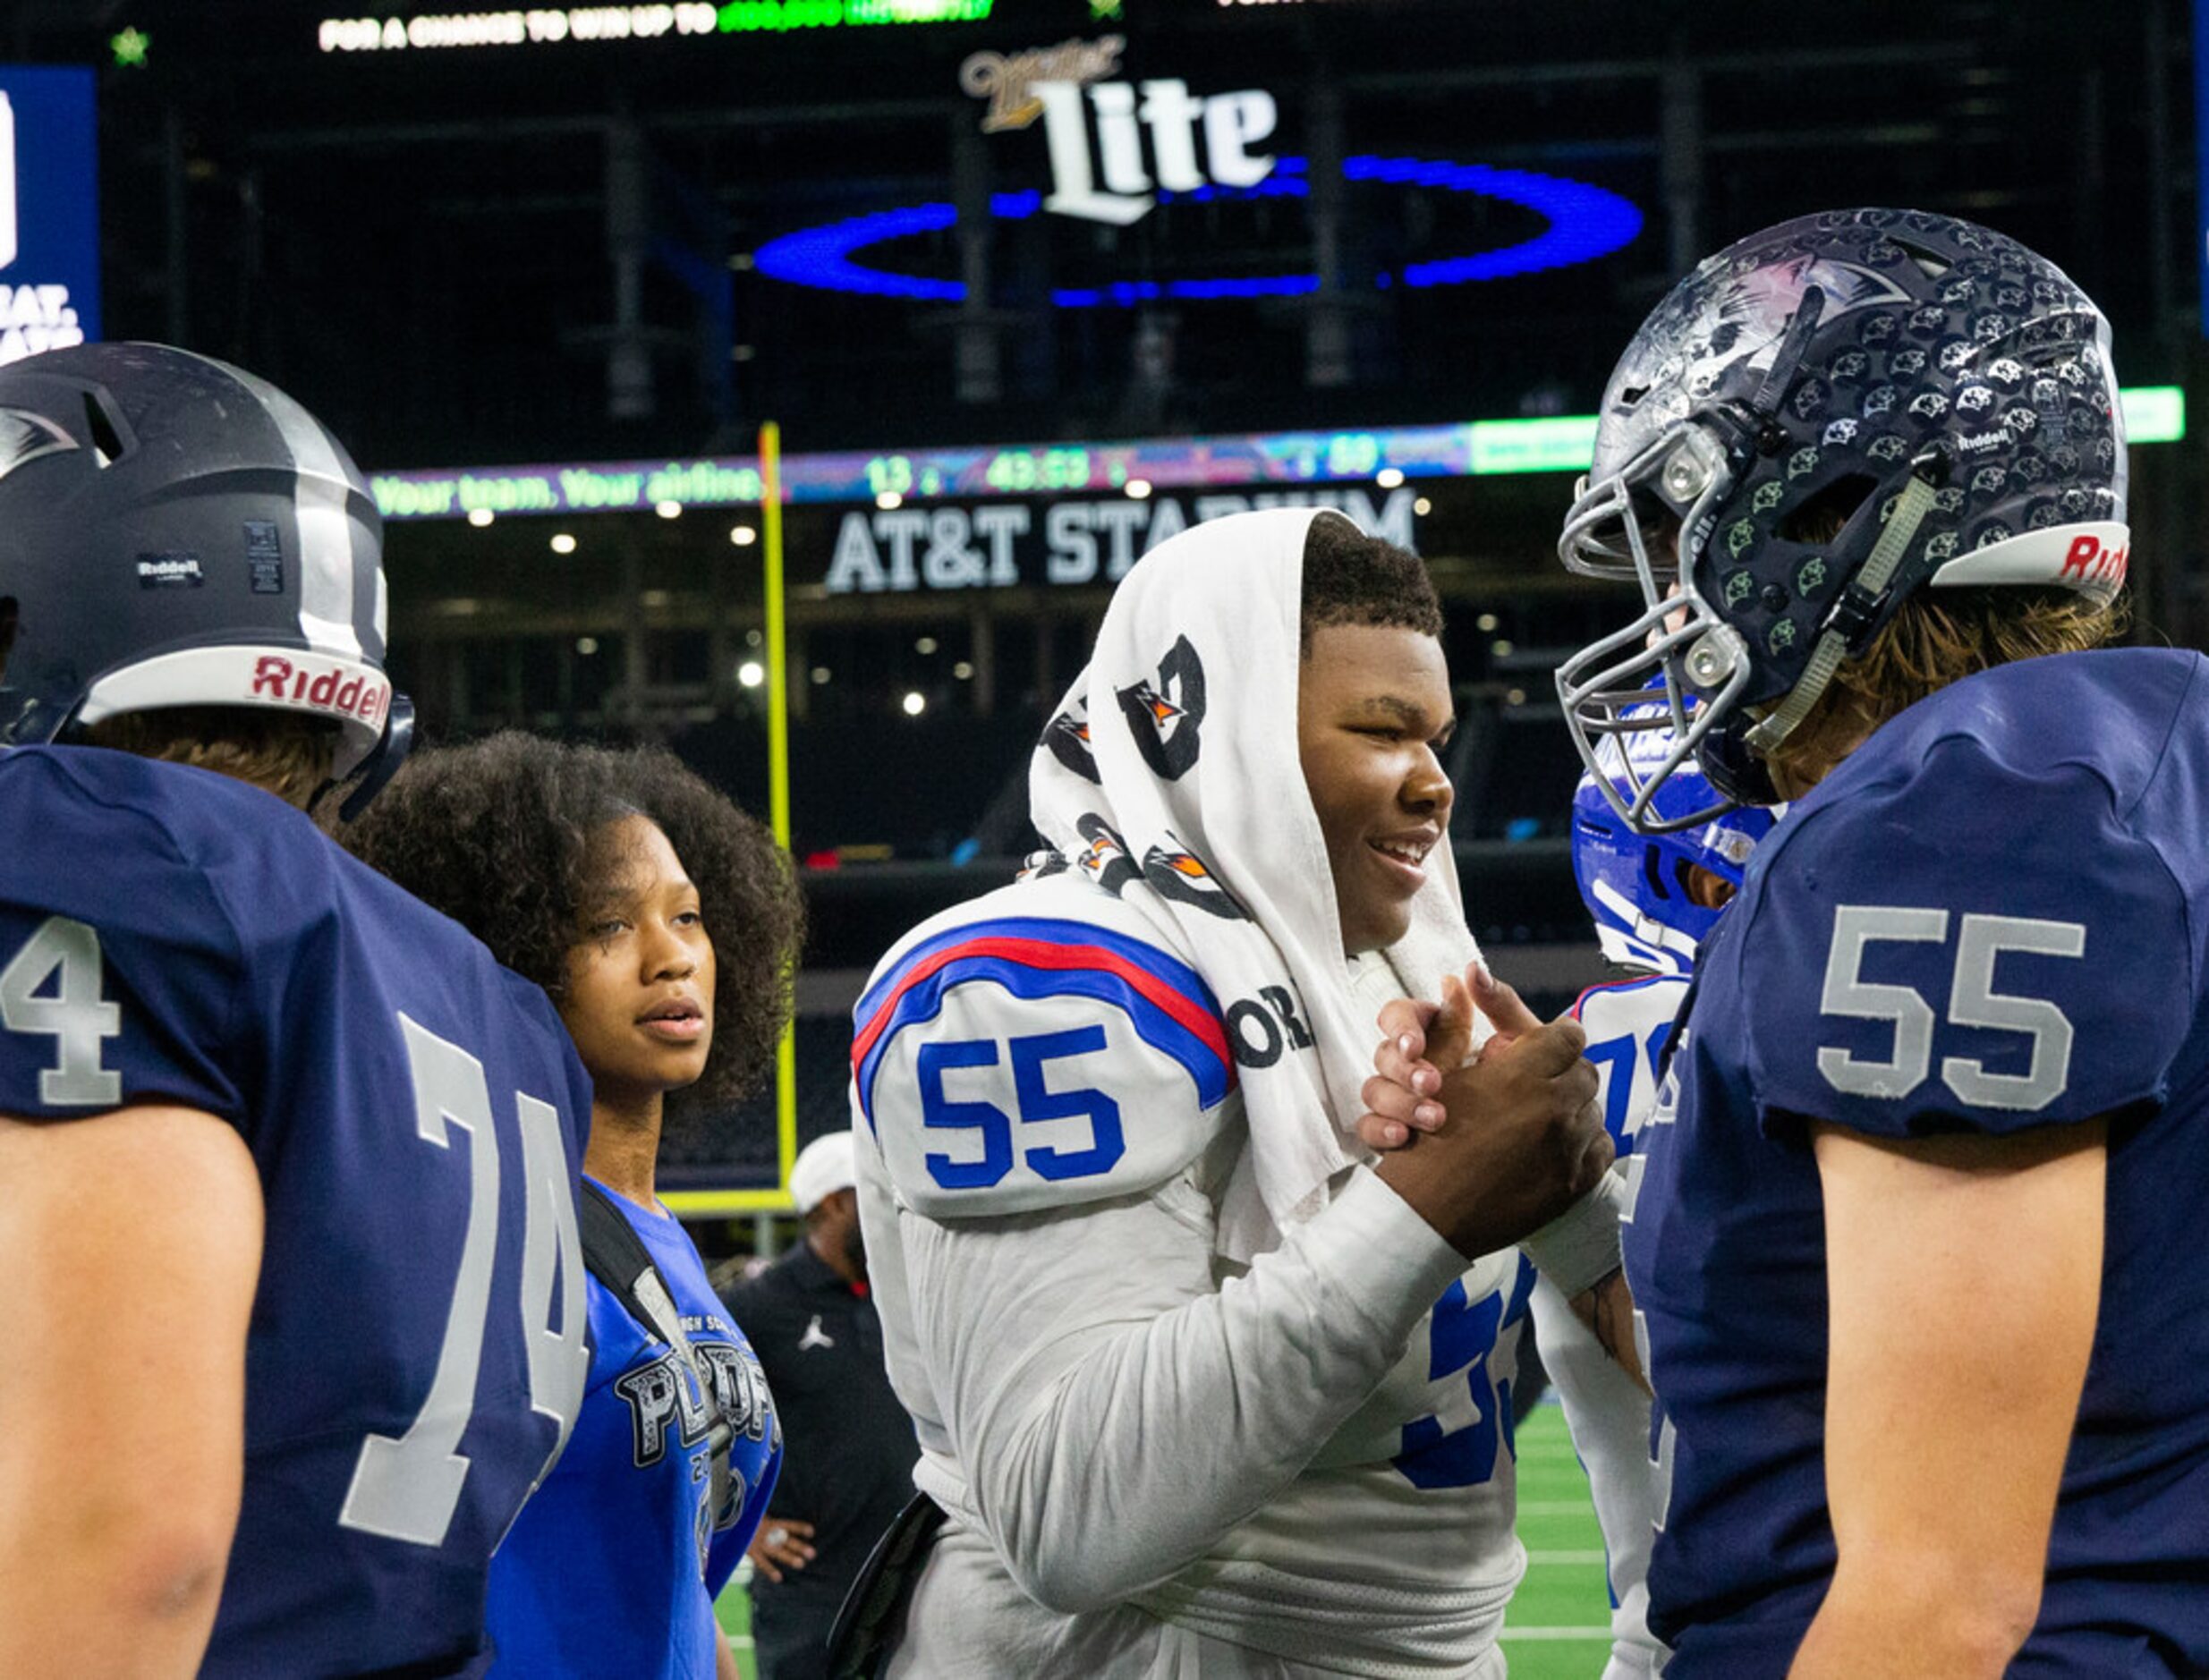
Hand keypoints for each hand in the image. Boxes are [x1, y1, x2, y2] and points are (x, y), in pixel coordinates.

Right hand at [746, 1517, 815, 1583]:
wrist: (724, 1521)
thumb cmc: (742, 1518)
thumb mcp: (754, 1514)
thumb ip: (764, 1518)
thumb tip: (774, 1518)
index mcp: (768, 1522)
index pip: (787, 1524)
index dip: (799, 1527)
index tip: (812, 1531)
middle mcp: (765, 1532)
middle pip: (785, 1540)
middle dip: (798, 1546)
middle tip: (812, 1554)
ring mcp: (758, 1542)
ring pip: (776, 1551)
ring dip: (789, 1557)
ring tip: (801, 1564)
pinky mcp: (749, 1551)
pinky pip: (761, 1562)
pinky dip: (769, 1570)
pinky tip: (778, 1578)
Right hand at [1358, 962, 1541, 1148]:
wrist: (1532, 1138)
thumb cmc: (1527, 1081)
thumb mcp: (1521, 1041)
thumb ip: (1500, 1003)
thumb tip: (1473, 969)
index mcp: (1435, 1032)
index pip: (1400, 1015)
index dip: (1400, 1027)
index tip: (1415, 1046)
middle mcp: (1412, 1062)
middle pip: (1383, 1052)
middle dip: (1403, 1069)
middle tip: (1431, 1083)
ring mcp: (1400, 1095)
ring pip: (1374, 1089)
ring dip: (1399, 1102)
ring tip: (1434, 1118)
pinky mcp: (1394, 1127)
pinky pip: (1368, 1126)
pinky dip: (1379, 1129)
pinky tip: (1403, 1137)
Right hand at [1372, 972, 1606, 1257]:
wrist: (1426, 1216)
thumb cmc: (1423, 1141)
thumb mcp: (1436, 1073)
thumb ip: (1459, 1022)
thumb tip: (1470, 973)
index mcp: (1522, 1075)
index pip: (1567, 1035)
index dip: (1554, 1037)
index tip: (1544, 1045)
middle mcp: (1554, 1108)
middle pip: (1585, 1071)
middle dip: (1565, 1072)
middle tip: (1539, 1083)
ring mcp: (1569, 1149)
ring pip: (1593, 1110)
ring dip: (1572, 1108)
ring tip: (1541, 1119)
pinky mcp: (1575, 1184)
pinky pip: (1600, 1148)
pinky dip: (1583, 1143)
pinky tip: (1555, 1147)